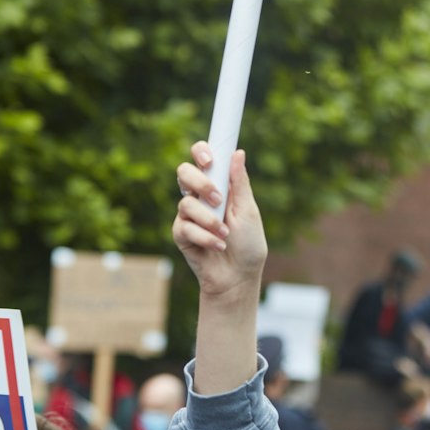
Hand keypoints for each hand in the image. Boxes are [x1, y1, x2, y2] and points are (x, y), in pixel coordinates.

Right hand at [174, 143, 266, 299]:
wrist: (238, 277)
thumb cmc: (248, 245)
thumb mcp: (249, 211)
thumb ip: (240, 184)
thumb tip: (238, 153)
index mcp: (219, 186)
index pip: (203, 159)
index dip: (201, 152)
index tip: (210, 160)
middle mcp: (200, 197)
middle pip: (184, 173)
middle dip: (200, 183)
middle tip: (218, 199)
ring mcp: (189, 215)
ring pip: (186, 203)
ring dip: (209, 220)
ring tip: (225, 234)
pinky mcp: (181, 234)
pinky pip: (185, 227)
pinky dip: (205, 237)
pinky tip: (218, 246)